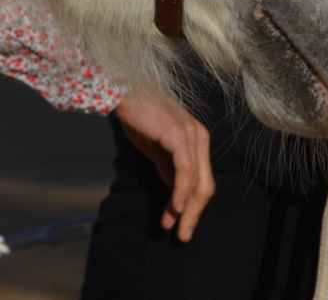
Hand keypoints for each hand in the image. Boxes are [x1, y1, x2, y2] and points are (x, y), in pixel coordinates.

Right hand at [113, 88, 213, 241]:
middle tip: (183, 236)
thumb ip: (168, 168)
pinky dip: (181, 192)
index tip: (179, 226)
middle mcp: (199, 137)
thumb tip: (176, 196)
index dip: (192, 206)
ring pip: (197, 182)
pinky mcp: (179, 135)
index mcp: (196, 139)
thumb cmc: (138, 116)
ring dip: (187, 209)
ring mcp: (191, 135)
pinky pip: (185, 171)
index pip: (202, 180)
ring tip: (176, 228)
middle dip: (194, 214)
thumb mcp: (155, 149)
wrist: (122, 91)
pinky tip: (174, 207)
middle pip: (205, 185)